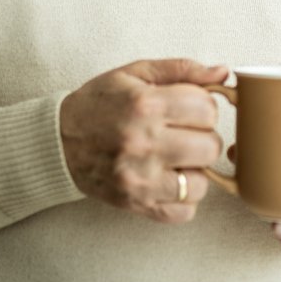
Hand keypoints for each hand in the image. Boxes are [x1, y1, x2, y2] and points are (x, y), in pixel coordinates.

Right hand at [59, 59, 227, 222]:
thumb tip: (223, 72)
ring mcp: (139, 178)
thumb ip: (181, 69)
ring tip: (175, 157)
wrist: (57, 141)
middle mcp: (143, 143)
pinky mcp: (135, 203)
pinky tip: (168, 179)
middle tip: (184, 133)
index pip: (207, 109)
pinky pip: (184, 212)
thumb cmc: (99, 103)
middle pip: (210, 147)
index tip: (190, 108)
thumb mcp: (135, 73)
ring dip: (194, 170)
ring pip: (201, 183)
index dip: (204, 106)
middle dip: (203, 137)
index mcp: (145, 105)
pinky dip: (182, 198)